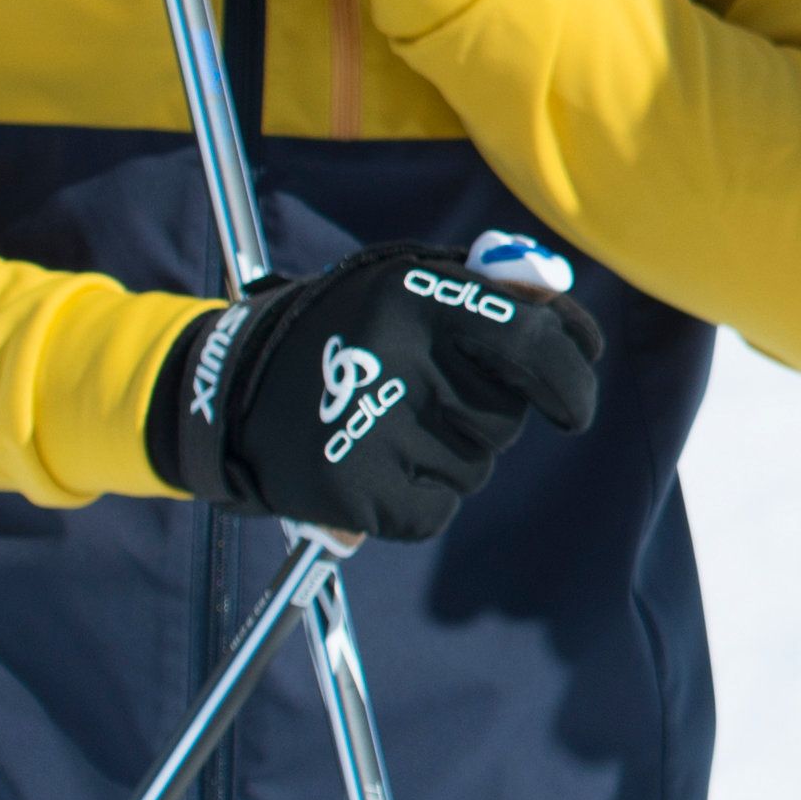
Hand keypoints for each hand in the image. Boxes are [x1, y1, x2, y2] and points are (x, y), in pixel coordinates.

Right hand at [157, 231, 602, 540]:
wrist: (228, 391)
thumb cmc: (346, 334)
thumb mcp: (407, 287)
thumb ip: (495, 294)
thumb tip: (572, 320)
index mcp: (416, 295)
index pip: (534, 340)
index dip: (570, 374)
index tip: (571, 402)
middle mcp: (396, 357)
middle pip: (506, 414)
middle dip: (489, 413)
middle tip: (428, 396)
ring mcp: (371, 427)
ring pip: (476, 466)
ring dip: (452, 455)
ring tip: (386, 424)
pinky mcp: (350, 490)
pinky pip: (435, 512)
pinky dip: (418, 501)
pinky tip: (374, 469)